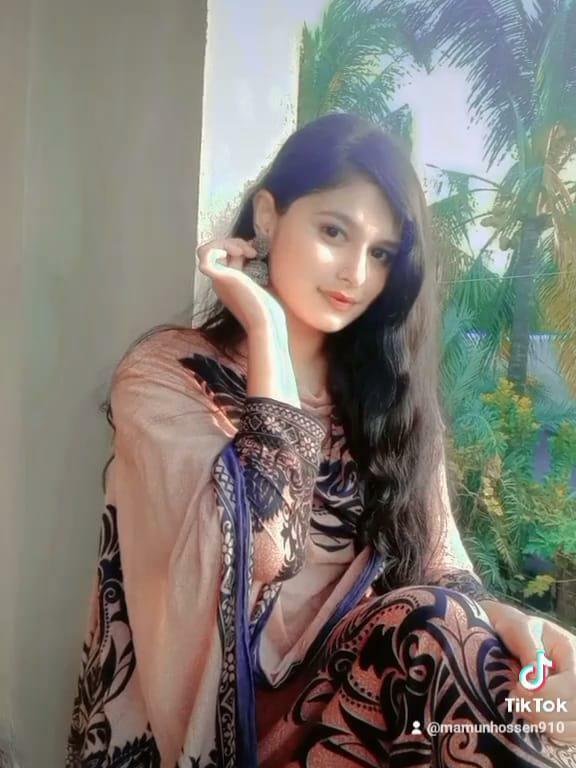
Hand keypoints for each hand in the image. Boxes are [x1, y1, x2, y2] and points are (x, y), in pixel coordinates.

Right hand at [196, 236, 285, 333]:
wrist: (265, 324)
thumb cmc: (268, 311)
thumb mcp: (260, 285)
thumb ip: (253, 270)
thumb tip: (254, 251)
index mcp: (226, 283)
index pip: (221, 256)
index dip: (236, 247)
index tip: (254, 253)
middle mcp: (218, 282)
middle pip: (215, 251)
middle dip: (233, 243)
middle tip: (253, 252)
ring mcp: (218, 280)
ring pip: (207, 250)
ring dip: (227, 243)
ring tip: (248, 251)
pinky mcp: (222, 279)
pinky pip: (205, 259)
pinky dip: (215, 249)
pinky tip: (237, 251)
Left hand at [480, 599, 575, 743]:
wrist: (508, 634)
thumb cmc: (512, 628)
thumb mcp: (518, 629)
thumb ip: (529, 649)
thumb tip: (535, 680)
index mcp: (571, 651)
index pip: (573, 684)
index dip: (548, 693)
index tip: (519, 688)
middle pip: (575, 708)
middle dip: (543, 710)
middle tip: (515, 701)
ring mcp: (575, 696)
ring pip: (573, 726)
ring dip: (544, 723)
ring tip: (520, 708)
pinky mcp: (569, 712)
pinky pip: (568, 734)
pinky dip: (549, 731)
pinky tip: (530, 717)